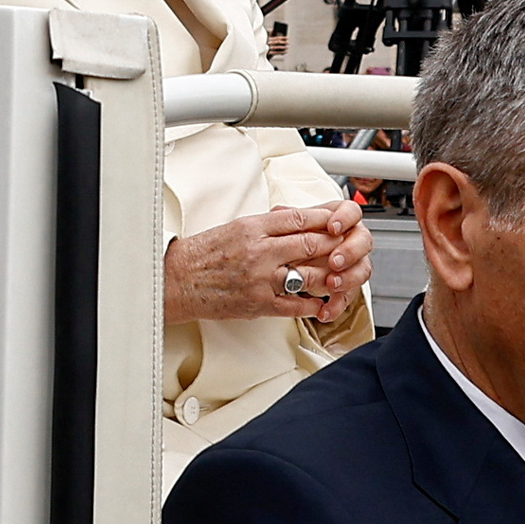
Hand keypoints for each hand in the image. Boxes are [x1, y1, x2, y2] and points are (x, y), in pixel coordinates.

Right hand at [164, 202, 366, 327]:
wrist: (178, 280)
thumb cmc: (204, 254)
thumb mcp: (236, 227)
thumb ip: (268, 225)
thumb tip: (298, 220)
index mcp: (253, 228)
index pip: (299, 219)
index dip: (324, 220)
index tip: (337, 221)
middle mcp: (259, 252)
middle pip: (310, 244)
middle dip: (333, 245)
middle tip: (346, 245)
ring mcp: (261, 279)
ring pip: (309, 275)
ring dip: (330, 275)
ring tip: (340, 274)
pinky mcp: (259, 304)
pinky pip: (296, 305)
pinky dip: (313, 304)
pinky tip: (323, 301)